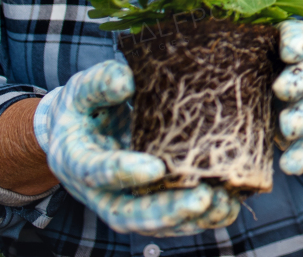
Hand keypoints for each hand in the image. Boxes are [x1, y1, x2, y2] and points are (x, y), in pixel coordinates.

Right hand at [33, 60, 239, 235]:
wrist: (76, 131)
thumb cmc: (84, 108)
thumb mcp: (82, 91)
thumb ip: (100, 84)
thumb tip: (126, 80)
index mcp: (76, 160)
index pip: (97, 171)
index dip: (124, 171)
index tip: (155, 168)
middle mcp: (98, 191)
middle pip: (128, 213)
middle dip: (166, 210)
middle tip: (202, 198)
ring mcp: (122, 201)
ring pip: (152, 222)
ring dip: (189, 218)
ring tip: (223, 205)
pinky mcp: (144, 203)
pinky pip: (169, 220)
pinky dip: (198, 218)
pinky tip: (226, 207)